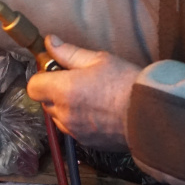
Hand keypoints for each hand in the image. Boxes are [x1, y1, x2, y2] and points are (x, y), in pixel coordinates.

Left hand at [27, 36, 138, 150]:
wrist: (150, 115)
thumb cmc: (125, 82)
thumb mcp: (98, 59)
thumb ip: (68, 52)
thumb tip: (49, 42)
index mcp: (63, 90)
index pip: (33, 86)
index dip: (42, 77)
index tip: (56, 71)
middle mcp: (64, 113)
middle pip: (45, 102)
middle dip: (54, 91)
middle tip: (77, 81)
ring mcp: (74, 130)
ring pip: (58, 117)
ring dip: (65, 108)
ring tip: (89, 98)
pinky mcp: (86, 143)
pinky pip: (72, 130)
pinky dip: (78, 121)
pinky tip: (97, 112)